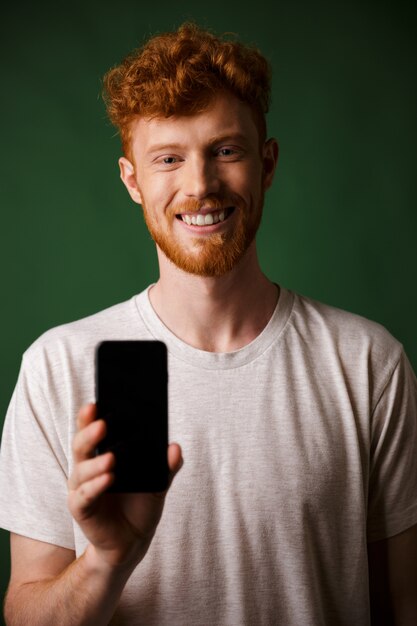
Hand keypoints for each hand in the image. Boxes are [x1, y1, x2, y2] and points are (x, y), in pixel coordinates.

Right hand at [67, 403, 182, 569]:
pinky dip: (96, 486)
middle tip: (103, 423)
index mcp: (101, 453)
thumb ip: (166, 466)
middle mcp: (86, 467)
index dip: (90, 416)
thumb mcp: (158, 483)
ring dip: (97, 462)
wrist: (133, 541)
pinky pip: (85, 495)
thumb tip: (175, 447)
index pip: (91, 429)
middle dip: (89, 432)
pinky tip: (108, 478)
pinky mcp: (81, 509)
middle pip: (81, 444)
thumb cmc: (140, 504)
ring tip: (112, 457)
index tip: (97, 402)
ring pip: (82, 470)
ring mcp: (81, 488)